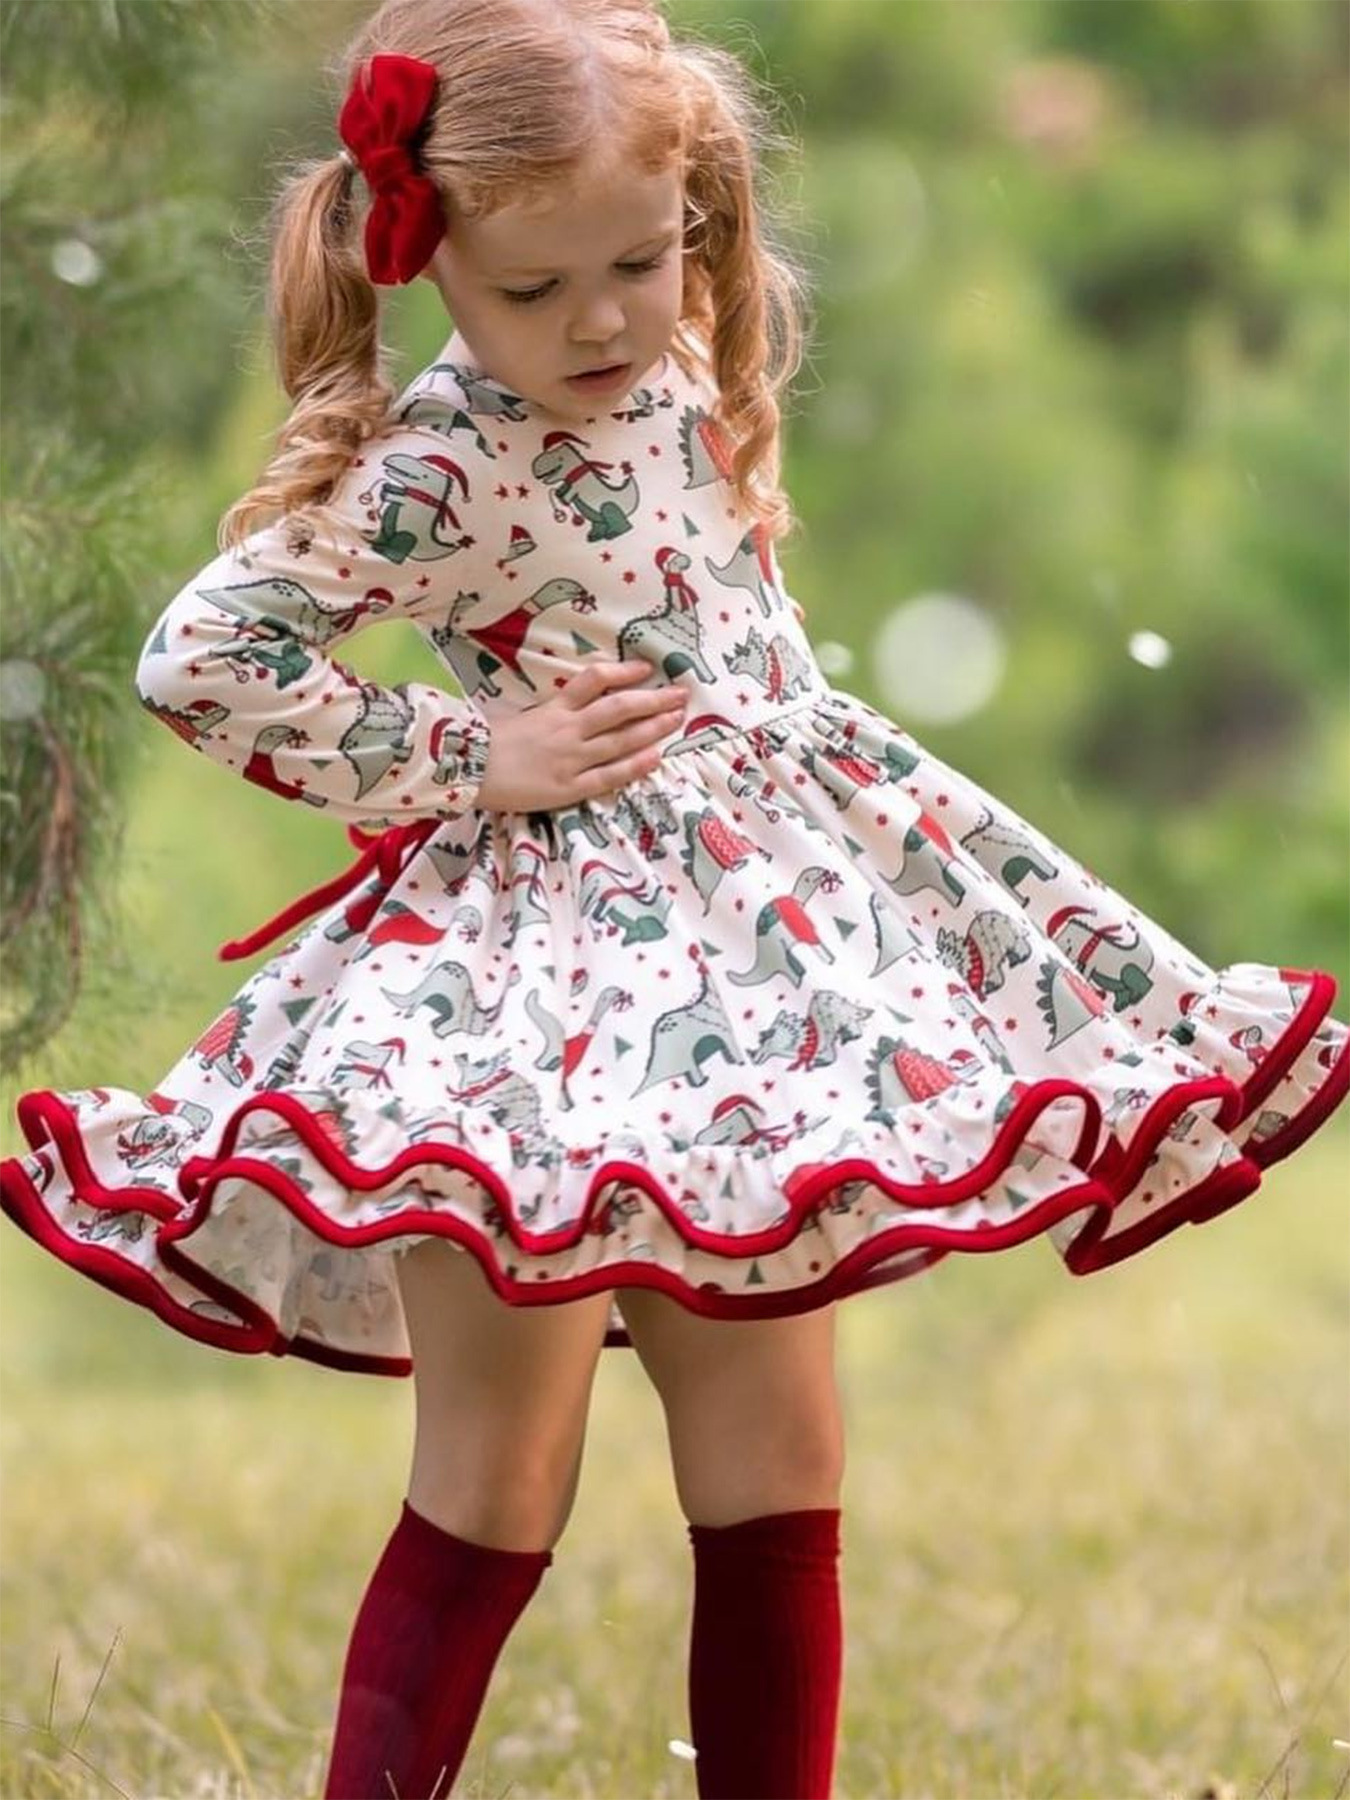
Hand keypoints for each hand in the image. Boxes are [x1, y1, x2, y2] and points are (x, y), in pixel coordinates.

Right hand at [474, 659, 688, 811]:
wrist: (464, 773)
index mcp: (552, 708)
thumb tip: (566, 704)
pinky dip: (634, 765)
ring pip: (621, 739)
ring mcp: (570, 759)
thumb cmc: (486, 743)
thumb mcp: (514, 715)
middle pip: (619, 708)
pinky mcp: (568, 788)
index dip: (623, 672)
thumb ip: (544, 710)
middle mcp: (567, 729)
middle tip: (680, 694)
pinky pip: (609, 776)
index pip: (594, 680)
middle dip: (653, 699)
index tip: (646, 668)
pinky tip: (656, 756)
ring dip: (653, 728)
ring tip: (677, 719)